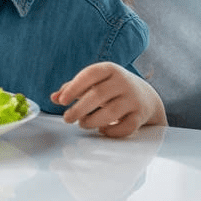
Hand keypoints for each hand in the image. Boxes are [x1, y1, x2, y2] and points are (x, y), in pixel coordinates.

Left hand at [50, 62, 166, 137]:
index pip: (90, 74)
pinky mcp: (141, 115)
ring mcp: (134, 98)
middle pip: (98, 95)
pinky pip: (126, 126)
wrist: (145, 96)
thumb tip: (54, 97)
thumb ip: (73, 88)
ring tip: (82, 124)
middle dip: (79, 109)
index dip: (74, 87)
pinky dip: (111, 131)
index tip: (62, 101)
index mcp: (109, 69)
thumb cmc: (112, 88)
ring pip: (111, 112)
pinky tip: (102, 130)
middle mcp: (123, 82)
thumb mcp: (94, 82)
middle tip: (67, 118)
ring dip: (92, 121)